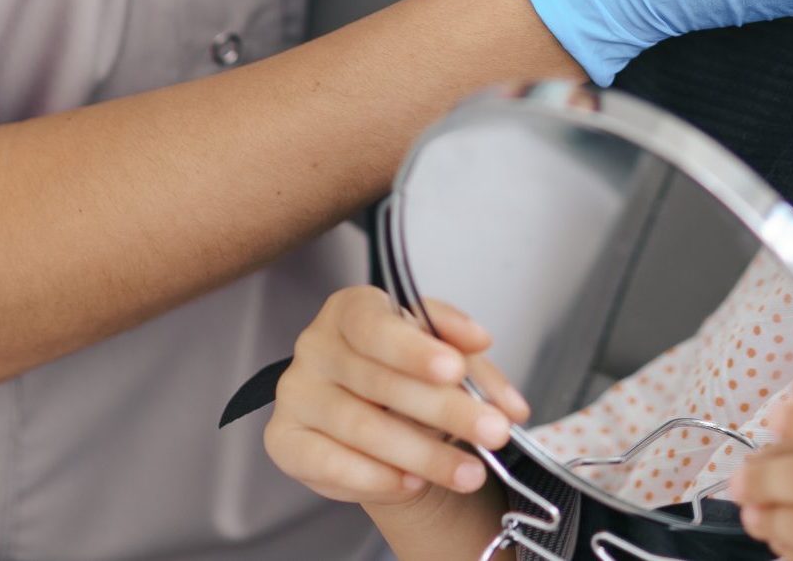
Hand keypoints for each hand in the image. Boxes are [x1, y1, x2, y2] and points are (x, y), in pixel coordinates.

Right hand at [263, 287, 529, 511]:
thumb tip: (508, 402)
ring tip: (470, 471)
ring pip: (361, 428)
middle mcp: (316, 345)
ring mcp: (296, 393)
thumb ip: (477, 371)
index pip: (375, 324)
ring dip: (424, 455)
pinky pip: (329, 464)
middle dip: (444, 409)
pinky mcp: (285, 440)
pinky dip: (377, 478)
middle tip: (492, 431)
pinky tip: (414, 483)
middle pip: (377, 380)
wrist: (381, 420)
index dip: (413, 349)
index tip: (454, 370)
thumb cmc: (411, 374)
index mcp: (352, 309)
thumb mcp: (450, 357)